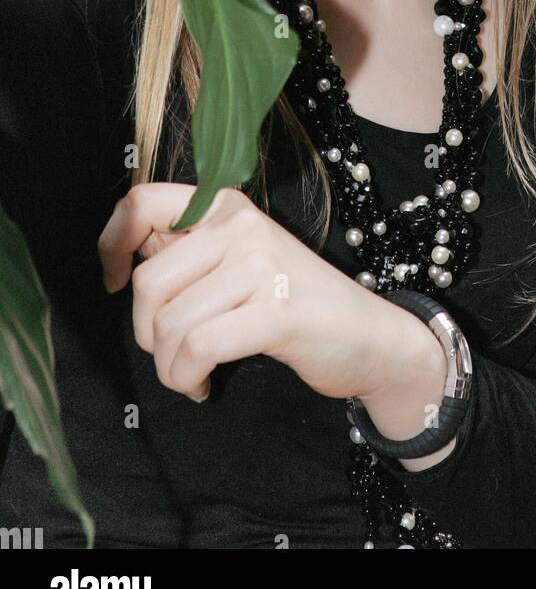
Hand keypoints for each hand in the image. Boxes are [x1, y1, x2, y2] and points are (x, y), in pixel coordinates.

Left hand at [96, 183, 438, 407]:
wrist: (370, 337)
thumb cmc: (295, 304)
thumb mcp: (240, 261)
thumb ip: (189, 251)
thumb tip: (128, 255)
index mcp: (227, 207)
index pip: (142, 202)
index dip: (111, 243)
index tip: (114, 280)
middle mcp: (242, 225)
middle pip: (148, 282)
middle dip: (148, 334)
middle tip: (173, 352)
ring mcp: (260, 264)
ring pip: (170, 324)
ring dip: (170, 367)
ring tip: (192, 374)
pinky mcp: (275, 311)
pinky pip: (197, 349)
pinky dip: (188, 379)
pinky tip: (204, 385)